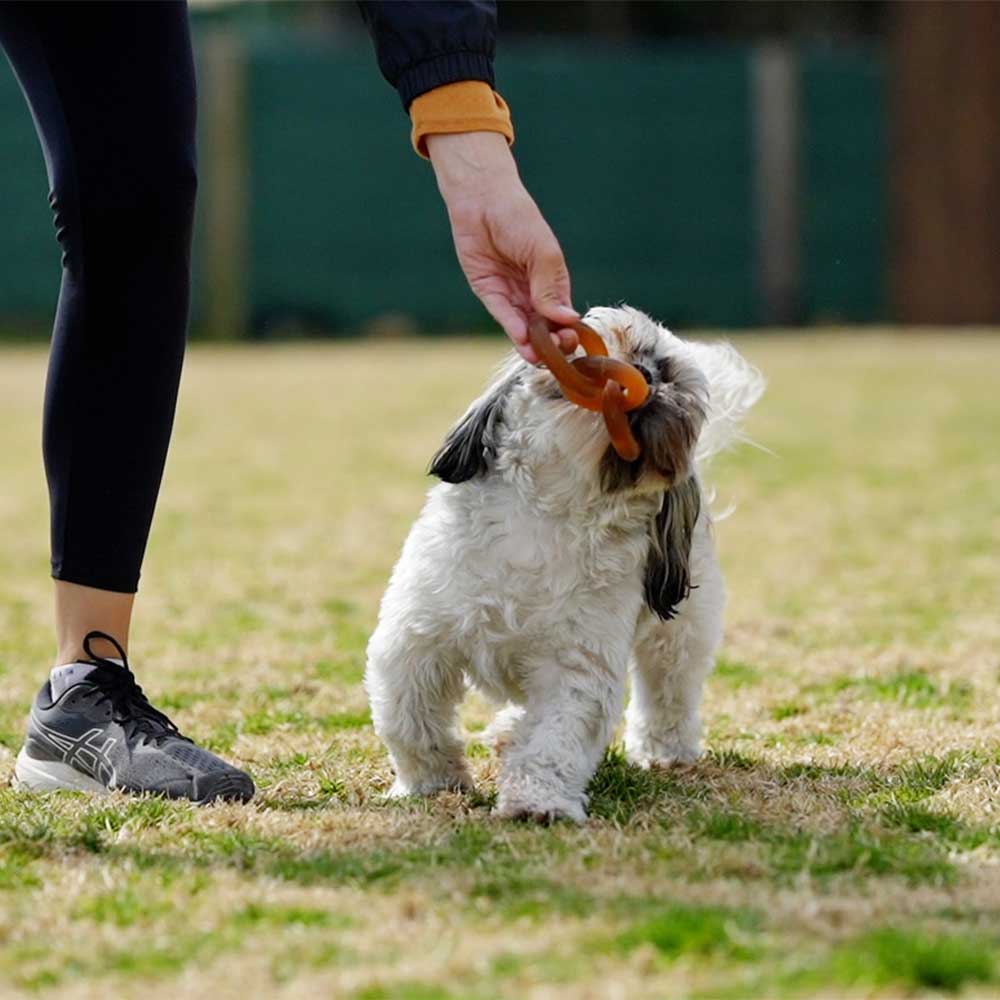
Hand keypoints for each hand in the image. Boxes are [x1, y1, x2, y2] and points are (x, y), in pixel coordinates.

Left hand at [427, 131, 577, 363]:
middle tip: (556, 352)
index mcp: (553, 281)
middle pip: (545, 327)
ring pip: (525, 327)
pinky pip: (504, 315)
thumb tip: (567, 318)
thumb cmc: (518, 218)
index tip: (572, 340)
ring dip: (532, 344)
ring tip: (537, 358)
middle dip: (551, 343)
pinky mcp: (489, 292)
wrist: (481, 200)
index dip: (568, 330)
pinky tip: (523, 339)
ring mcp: (511, 294)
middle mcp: (533, 292)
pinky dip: (513, 328)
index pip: (564, 315)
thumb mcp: (543, 251)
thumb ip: (551, 286)